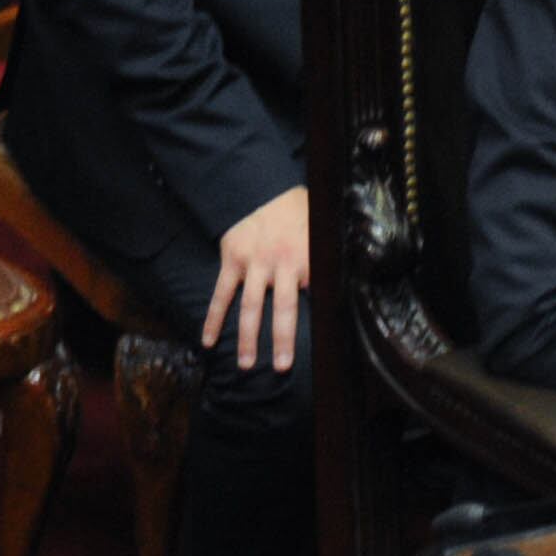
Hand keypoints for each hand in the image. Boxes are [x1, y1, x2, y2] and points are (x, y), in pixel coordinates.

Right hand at [203, 187, 311, 374]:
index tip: (323, 349)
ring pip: (250, 307)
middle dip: (283, 340)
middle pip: (283, 309)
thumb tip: (347, 282)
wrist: (263, 187)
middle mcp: (281, 263)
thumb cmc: (298, 213)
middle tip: (281, 368)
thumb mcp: (322, 231)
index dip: (319, 319)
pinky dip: (213, 318)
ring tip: (246, 365)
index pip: (316, 295)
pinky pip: (221, 294)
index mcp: (307, 258)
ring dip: (248, 338)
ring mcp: (254, 263)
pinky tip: (208, 341)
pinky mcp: (233, 260)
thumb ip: (328, 259)